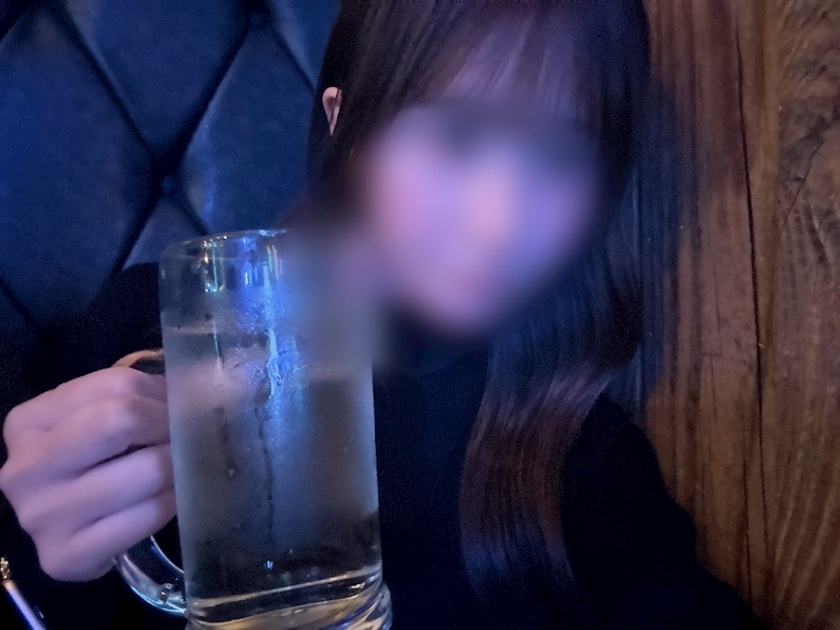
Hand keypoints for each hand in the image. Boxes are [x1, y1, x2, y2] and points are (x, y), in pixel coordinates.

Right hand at [0, 367, 174, 580]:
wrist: (74, 529)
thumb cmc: (96, 460)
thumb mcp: (103, 413)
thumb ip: (142, 396)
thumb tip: (198, 392)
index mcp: (28, 422)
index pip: (119, 386)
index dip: (163, 396)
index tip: (179, 410)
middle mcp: (24, 469)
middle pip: (123, 420)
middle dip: (170, 426)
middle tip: (189, 437)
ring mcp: (40, 517)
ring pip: (145, 471)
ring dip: (179, 466)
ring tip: (181, 468)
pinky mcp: (65, 558)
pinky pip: (147, 517)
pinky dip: (172, 502)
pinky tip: (171, 499)